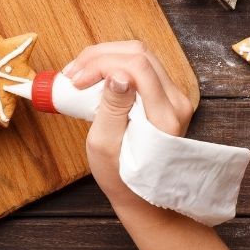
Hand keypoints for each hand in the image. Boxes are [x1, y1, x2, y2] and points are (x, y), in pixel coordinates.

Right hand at [62, 41, 193, 208]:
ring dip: (105, 57)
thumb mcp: (106, 145)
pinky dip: (114, 63)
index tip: (76, 80)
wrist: (143, 196)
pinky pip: (140, 66)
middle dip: (99, 56)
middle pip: (138, 53)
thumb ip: (112, 107)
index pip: (136, 66)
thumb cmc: (121, 176)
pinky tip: (94, 75)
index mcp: (164, 116)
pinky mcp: (166, 95)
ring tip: (79, 72)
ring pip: (139, 54)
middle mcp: (176, 102)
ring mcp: (174, 96)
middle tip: (72, 73)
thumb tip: (117, 74)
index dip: (101, 64)